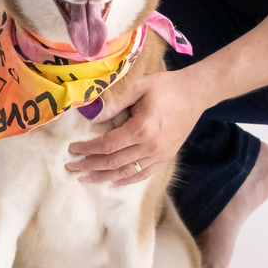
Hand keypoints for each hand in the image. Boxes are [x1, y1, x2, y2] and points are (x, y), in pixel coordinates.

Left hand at [64, 68, 203, 184]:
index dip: (87, 149)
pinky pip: (143, 174)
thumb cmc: (166, 86)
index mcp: (142, 129)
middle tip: (71, 167)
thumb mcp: (139, 87)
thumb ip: (115, 103)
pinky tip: (112, 181)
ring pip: (127, 172)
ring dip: (104, 177)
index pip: (107, 145)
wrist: (195, 93)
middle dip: (90, 166)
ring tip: (85, 178)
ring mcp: (160, 155)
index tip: (72, 149)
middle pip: (113, 162)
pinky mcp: (166, 157)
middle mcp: (150, 147)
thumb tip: (93, 117)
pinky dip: (126, 180)